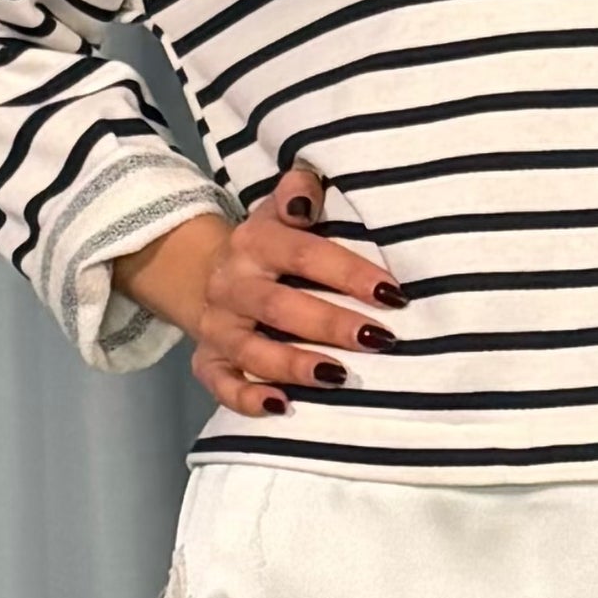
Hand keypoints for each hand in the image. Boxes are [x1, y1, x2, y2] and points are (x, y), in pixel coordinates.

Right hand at [111, 164, 406, 418]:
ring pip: (252, 351)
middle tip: (379, 339)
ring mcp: (218, 327)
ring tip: (339, 377)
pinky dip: (247, 399)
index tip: (392, 293)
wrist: (204, 273)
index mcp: (255, 242)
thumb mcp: (279, 210)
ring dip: (295, 366)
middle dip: (330, 324)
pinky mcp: (208, 361)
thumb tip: (307, 192)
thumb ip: (299, 191)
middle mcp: (232, 285)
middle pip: (279, 307)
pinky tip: (280, 406)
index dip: (347, 273)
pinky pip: (221, 385)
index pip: (303, 253)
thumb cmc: (269, 244)